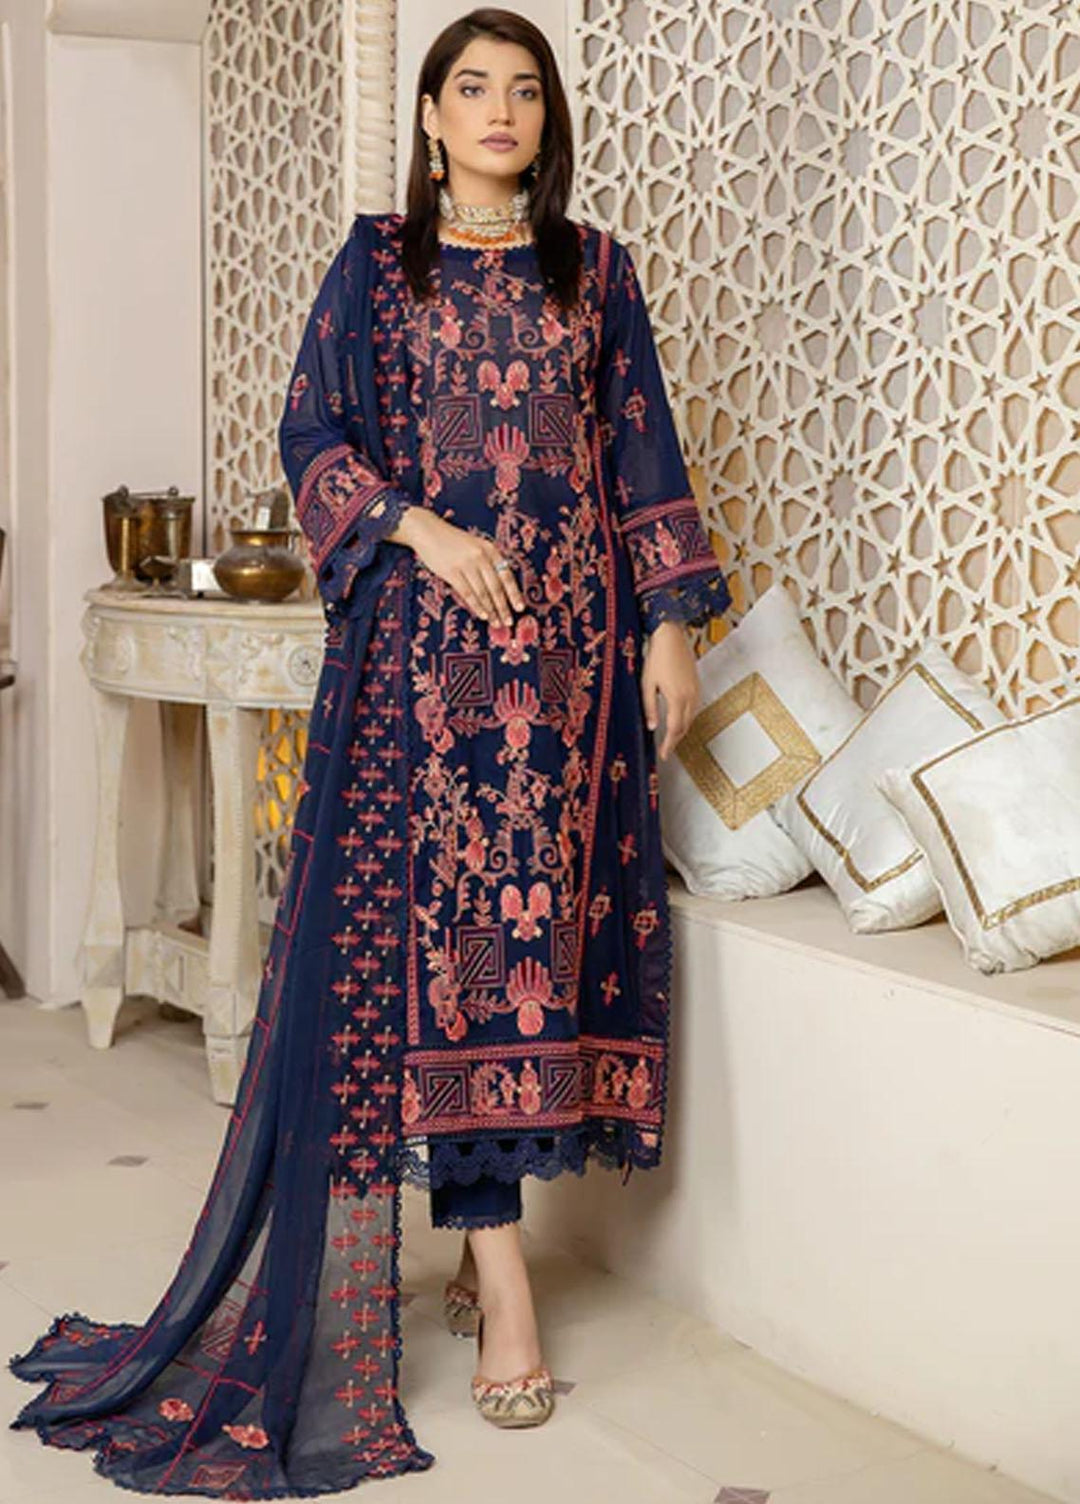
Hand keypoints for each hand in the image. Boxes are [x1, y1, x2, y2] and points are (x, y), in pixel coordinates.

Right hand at [392, 508, 524, 626]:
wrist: (428, 531)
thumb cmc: (453, 541)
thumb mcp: (476, 545)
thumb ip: (489, 561)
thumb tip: (502, 588)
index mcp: (490, 549)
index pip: (506, 575)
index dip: (514, 594)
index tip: (520, 608)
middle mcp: (480, 556)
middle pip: (496, 587)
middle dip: (503, 607)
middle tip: (509, 622)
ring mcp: (466, 564)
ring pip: (483, 593)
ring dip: (491, 610)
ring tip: (497, 623)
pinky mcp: (451, 572)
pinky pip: (467, 593)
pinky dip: (477, 606)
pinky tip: (483, 615)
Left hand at [641, 619, 700, 760]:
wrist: (671, 637)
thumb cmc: (657, 657)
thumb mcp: (647, 684)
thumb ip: (650, 707)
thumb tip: (652, 726)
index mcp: (677, 697)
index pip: (674, 729)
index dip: (669, 745)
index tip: (663, 755)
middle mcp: (690, 696)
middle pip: (685, 726)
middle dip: (675, 740)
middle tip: (666, 750)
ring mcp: (696, 690)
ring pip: (691, 718)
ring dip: (681, 730)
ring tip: (670, 738)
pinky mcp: (697, 685)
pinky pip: (693, 708)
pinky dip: (686, 718)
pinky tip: (678, 719)